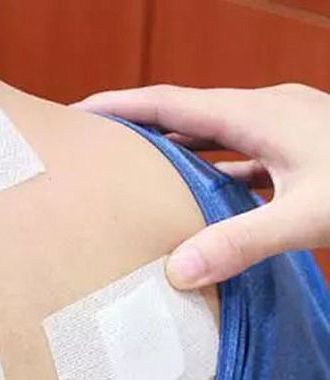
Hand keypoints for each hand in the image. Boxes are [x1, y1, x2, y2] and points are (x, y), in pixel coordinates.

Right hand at [74, 84, 329, 288]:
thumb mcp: (309, 215)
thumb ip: (242, 241)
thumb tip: (176, 272)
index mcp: (259, 114)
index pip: (171, 103)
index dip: (121, 106)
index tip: (76, 114)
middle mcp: (267, 114)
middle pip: (185, 116)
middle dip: (138, 128)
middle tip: (93, 148)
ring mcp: (286, 133)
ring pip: (212, 139)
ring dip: (172, 154)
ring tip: (131, 176)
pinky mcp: (299, 155)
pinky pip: (238, 160)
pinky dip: (208, 176)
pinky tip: (197, 201)